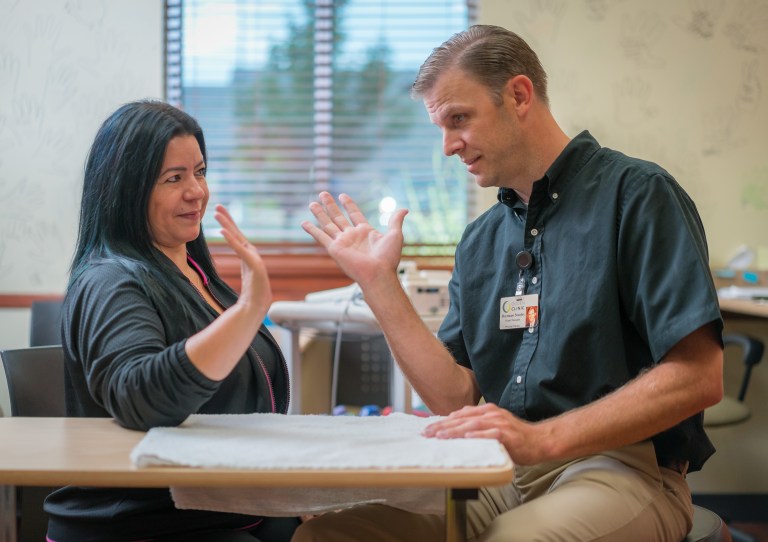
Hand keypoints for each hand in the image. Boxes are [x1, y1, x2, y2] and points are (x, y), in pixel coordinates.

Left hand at [214, 204, 271, 315]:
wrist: (257, 307)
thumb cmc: (251, 294)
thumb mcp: (246, 276)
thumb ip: (244, 267)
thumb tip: (239, 262)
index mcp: (249, 255)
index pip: (237, 236)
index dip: (228, 223)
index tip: (219, 212)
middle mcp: (252, 254)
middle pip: (237, 232)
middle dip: (227, 218)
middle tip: (217, 205)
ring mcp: (254, 258)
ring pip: (238, 238)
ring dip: (227, 225)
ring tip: (217, 214)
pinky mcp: (254, 265)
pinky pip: (240, 250)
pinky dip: (231, 240)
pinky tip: (222, 232)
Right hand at [301, 192, 407, 288]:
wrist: (378, 273)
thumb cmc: (388, 258)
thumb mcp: (395, 234)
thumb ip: (395, 220)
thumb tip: (404, 209)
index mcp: (365, 232)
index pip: (354, 214)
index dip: (348, 204)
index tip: (342, 195)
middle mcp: (352, 236)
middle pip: (338, 217)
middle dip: (330, 205)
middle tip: (323, 193)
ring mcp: (342, 242)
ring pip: (328, 224)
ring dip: (319, 214)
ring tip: (312, 203)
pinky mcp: (334, 249)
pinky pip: (321, 237)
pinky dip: (312, 230)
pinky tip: (304, 223)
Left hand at [422, 402, 550, 465]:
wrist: (539, 441)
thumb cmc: (515, 437)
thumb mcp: (493, 426)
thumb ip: (477, 426)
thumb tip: (456, 431)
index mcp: (486, 410)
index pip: (459, 414)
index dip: (443, 421)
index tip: (428, 428)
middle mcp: (491, 414)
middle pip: (462, 418)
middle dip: (442, 426)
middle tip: (427, 433)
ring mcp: (499, 423)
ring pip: (472, 425)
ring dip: (455, 430)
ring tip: (440, 436)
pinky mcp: (507, 434)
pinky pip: (491, 434)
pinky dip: (478, 435)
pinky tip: (467, 437)